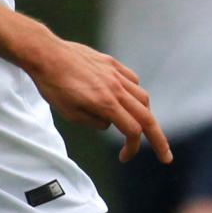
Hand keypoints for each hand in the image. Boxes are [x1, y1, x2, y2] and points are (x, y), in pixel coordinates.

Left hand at [28, 35, 171, 164]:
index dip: (132, 148)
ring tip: (143, 125)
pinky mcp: (111, 63)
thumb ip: (94, 122)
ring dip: (146, 114)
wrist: (46, 55)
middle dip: (158, 140)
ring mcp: (115, 74)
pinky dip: (135, 93)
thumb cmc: (53, 85)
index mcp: (105, 104)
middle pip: (146, 117)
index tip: (124, 157)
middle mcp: (116, 89)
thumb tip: (110, 123)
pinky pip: (132, 80)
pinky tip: (128, 99)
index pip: (132, 131)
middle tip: (165, 156)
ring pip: (142, 97)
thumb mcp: (70, 113)